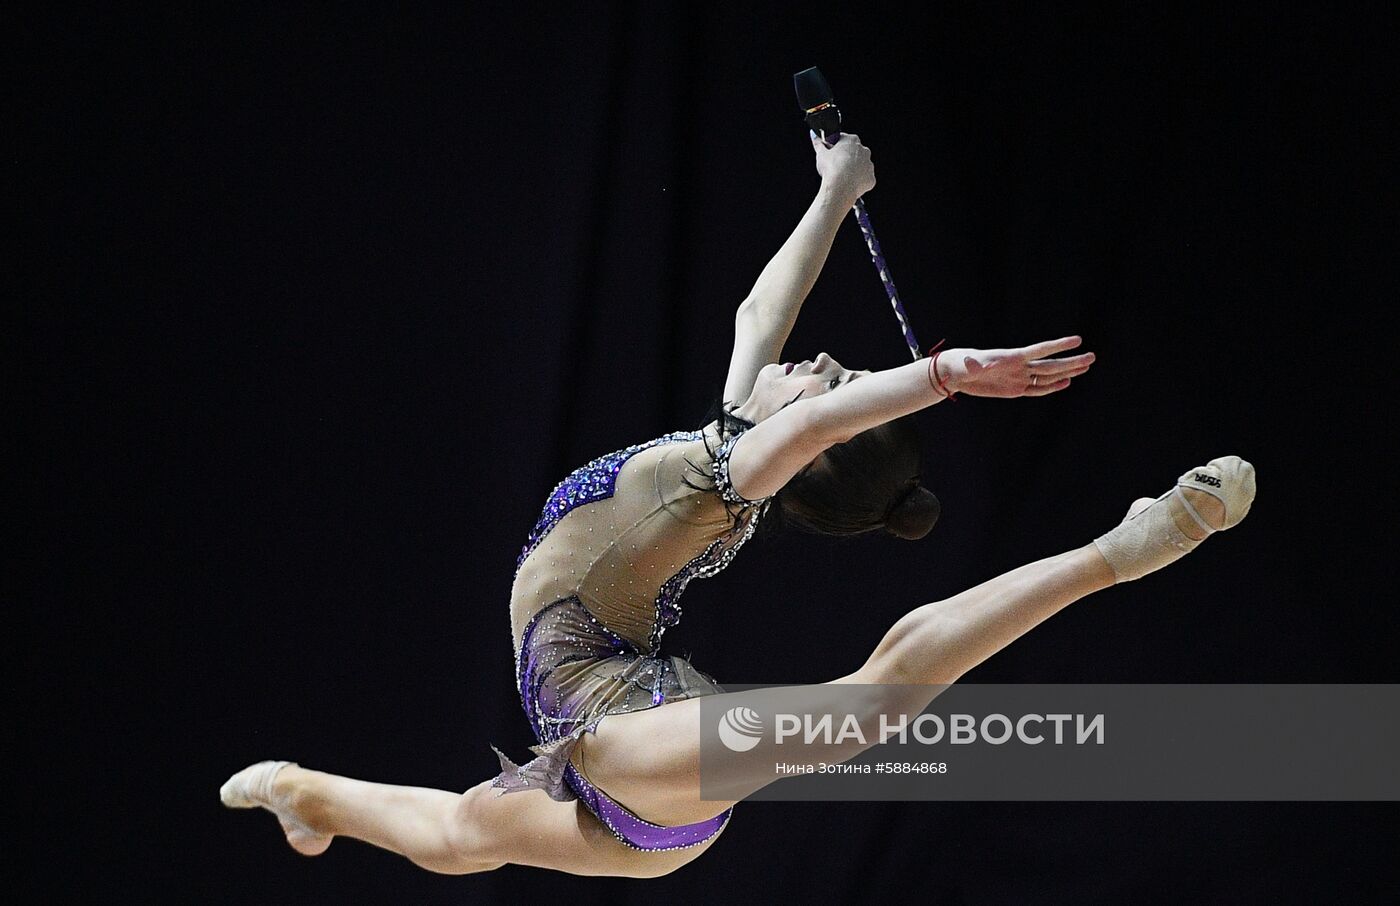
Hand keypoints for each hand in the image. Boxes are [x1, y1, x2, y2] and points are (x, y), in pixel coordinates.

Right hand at [813, 132, 874, 203]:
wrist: (841, 187)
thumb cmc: (832, 169)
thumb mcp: (821, 154)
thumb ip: (818, 143)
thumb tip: (814, 135)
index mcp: (852, 141)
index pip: (844, 139)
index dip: (836, 146)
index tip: (831, 151)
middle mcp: (864, 151)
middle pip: (854, 152)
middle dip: (846, 157)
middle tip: (836, 165)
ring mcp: (869, 165)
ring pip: (861, 166)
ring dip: (854, 169)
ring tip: (842, 176)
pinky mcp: (871, 178)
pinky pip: (864, 179)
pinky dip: (858, 181)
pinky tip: (849, 184)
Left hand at [940, 336, 1094, 398]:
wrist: (957, 373)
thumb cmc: (962, 364)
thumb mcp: (969, 364)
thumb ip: (977, 365)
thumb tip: (979, 366)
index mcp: (1013, 357)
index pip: (1041, 350)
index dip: (1059, 345)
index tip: (1077, 340)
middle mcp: (1020, 367)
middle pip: (1051, 365)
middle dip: (1072, 362)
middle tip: (1092, 357)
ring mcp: (1019, 378)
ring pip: (1048, 376)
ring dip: (1067, 372)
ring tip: (1086, 367)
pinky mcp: (1015, 389)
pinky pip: (1037, 389)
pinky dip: (1052, 387)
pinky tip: (1066, 383)